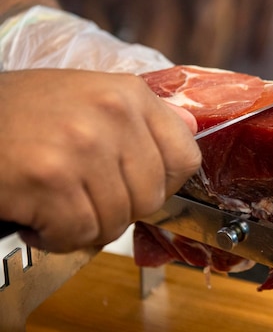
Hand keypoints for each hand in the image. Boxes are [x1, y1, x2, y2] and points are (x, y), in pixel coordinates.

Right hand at [0, 69, 201, 251]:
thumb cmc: (23, 114)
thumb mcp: (89, 97)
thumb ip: (143, 116)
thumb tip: (190, 126)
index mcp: (129, 93)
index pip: (185, 156)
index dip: (164, 183)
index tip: (135, 186)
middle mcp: (113, 113)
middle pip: (151, 197)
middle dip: (119, 210)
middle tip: (84, 198)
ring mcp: (82, 144)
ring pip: (117, 221)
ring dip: (85, 226)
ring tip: (57, 205)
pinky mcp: (50, 177)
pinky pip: (80, 233)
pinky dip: (57, 237)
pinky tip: (38, 217)